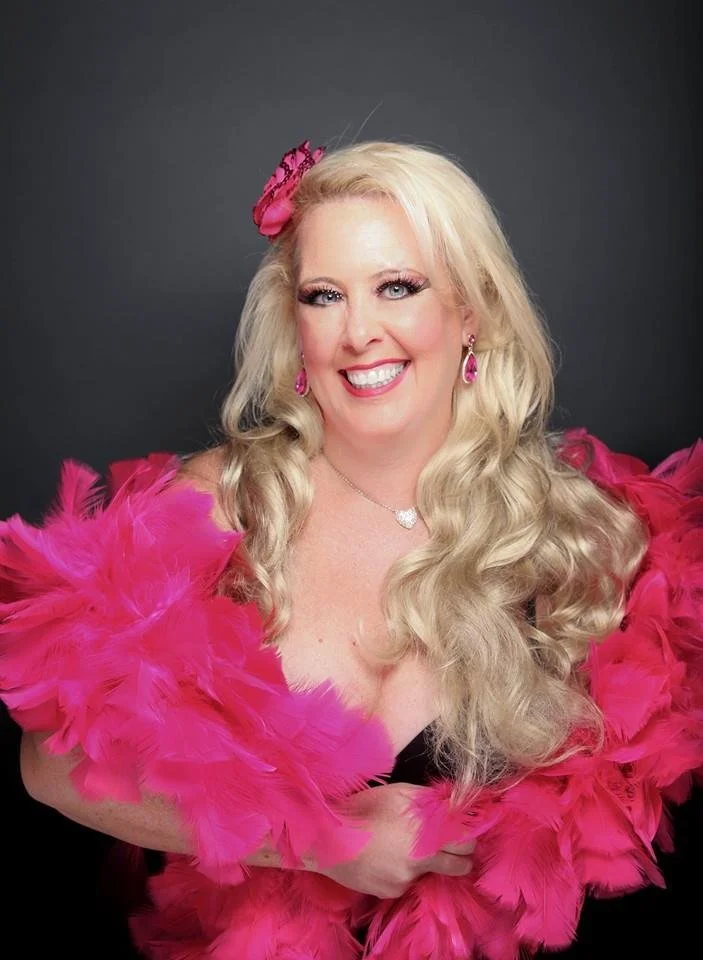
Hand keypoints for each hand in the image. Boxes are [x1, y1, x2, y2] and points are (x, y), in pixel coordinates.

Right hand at [315, 782, 473, 898]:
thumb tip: (455, 800)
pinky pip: (407, 882)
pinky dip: (403, 871)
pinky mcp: (391, 893)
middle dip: (460, 855)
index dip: (468, 836)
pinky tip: (385, 857)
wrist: (326, 839)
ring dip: (427, 863)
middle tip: (448, 844)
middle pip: (460, 866)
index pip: (467, 843)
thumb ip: (430, 798)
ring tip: (403, 846)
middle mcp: (421, 862)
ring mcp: (406, 881)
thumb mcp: (398, 792)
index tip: (462, 831)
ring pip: (431, 874)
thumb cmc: (363, 808)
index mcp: (426, 834)